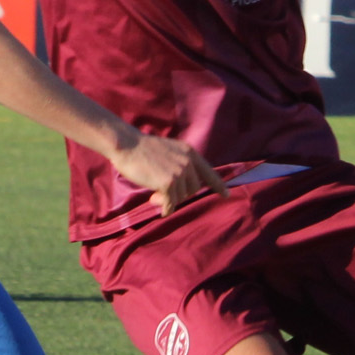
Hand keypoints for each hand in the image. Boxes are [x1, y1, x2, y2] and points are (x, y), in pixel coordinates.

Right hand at [108, 130, 229, 216]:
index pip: (208, 172)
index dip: (218, 185)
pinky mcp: (169, 184)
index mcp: (190, 153)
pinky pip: (171, 204)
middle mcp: (188, 162)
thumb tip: (180, 191)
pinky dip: (165, 209)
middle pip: (193, 189)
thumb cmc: (142, 149)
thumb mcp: (169, 151)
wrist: (127, 145)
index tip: (226, 195)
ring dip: (169, 200)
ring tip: (154, 196)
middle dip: (180, 195)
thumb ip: (179, 165)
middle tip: (160, 196)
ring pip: (181, 197)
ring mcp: (179, 173)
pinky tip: (159, 209)